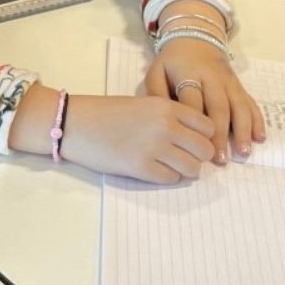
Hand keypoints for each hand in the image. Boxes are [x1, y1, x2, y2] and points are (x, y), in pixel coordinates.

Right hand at [59, 93, 216, 182]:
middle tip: (185, 157)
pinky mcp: (141, 167)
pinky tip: (154, 170)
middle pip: (205, 150)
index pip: (208, 127)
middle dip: (198, 157)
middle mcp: (166, 126)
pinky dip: (167, 177)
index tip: (194, 142)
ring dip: (185, 170)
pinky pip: (171, 179)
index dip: (204, 137)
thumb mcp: (145, 104)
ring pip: (192, 168)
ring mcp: (154, 148)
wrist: (76, 123)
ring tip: (170, 166)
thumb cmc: (108, 113)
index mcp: (167, 107)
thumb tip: (193, 137)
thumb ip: (170, 116)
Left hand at [143, 36, 260, 162]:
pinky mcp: (239, 85)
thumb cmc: (172, 62)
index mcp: (189, 74)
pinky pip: (250, 102)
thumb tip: (161, 120)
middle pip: (219, 107)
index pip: (193, 100)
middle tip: (220, 159)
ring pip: (238, 106)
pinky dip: (257, 120)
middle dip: (221, 134)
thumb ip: (156, 94)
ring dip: (243, 130)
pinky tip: (259, 137)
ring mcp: (228, 82)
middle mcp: (212, 78)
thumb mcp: (156, 71)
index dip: (195, 124)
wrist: (194, 38)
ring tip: (243, 152)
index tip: (194, 146)